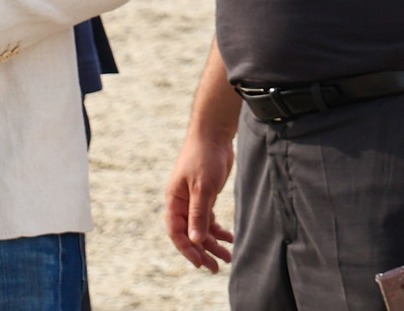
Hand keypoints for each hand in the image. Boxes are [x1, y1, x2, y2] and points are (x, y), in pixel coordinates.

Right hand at [163, 133, 236, 270]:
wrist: (213, 135)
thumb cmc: (204, 157)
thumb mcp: (202, 188)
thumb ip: (198, 214)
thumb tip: (194, 240)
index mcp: (174, 200)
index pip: (176, 231)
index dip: (186, 250)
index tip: (200, 264)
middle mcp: (182, 202)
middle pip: (189, 233)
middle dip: (202, 252)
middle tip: (216, 268)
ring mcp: (194, 199)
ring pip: (201, 228)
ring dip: (213, 243)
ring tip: (228, 257)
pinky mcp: (206, 195)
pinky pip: (209, 219)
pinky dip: (218, 230)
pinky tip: (229, 238)